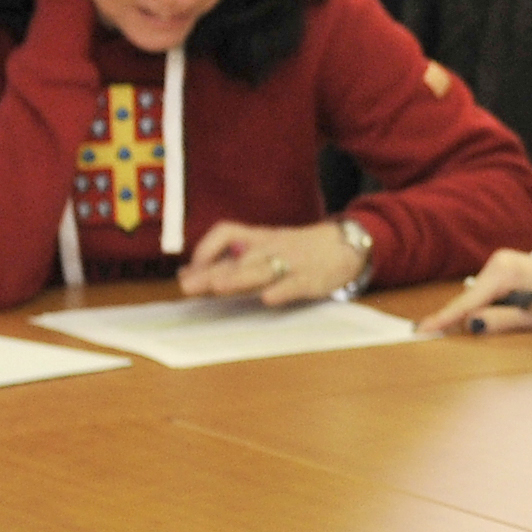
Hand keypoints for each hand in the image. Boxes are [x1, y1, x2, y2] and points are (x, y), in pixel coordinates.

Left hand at [183, 219, 367, 305]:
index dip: (205, 249)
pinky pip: (295, 283)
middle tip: (189, 286)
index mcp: (258, 238)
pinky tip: (268, 299)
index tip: (189, 271)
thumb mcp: (263, 248)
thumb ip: (228, 261)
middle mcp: (271, 248)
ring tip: (219, 287)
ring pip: (263, 269)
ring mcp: (291, 263)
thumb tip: (187, 273)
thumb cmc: (296, 250)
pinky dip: (282, 290)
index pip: (226, 232)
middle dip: (213, 271)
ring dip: (240, 277)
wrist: (345, 245)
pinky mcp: (310, 279)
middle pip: (238, 256)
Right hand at [438, 249, 531, 336]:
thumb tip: (470, 324)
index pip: (467, 301)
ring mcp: (502, 262)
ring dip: (487, 313)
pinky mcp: (507, 268)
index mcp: (505, 271)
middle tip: (477, 333)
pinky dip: (492, 306)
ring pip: (479, 297)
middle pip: (471, 298)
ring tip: (522, 318)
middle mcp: (499, 261)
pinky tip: (514, 312)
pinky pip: (489, 292)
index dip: (444, 318)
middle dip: (469, 319)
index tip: (421, 330)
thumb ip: (500, 321)